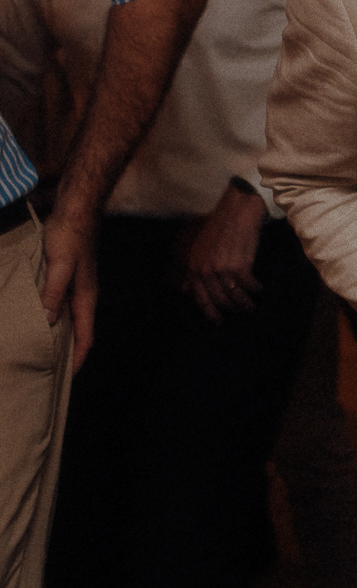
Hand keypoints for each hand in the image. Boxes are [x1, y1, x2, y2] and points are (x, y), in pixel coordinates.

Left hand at [39, 207, 97, 370]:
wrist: (75, 210)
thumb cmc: (70, 236)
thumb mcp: (60, 265)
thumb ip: (53, 292)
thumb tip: (47, 321)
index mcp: (86, 297)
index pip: (86, 336)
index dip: (79, 357)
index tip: (67, 376)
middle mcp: (83, 296)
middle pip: (79, 332)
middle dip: (69, 352)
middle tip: (51, 370)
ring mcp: (75, 287)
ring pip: (69, 320)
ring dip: (60, 336)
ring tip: (44, 351)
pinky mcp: (65, 279)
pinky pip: (60, 307)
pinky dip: (52, 319)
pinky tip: (40, 320)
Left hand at [180, 187, 267, 321]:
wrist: (237, 211)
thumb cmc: (220, 228)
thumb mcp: (200, 249)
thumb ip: (194, 270)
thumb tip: (185, 289)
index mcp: (194, 267)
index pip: (200, 298)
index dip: (209, 312)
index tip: (218, 321)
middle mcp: (205, 271)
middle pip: (219, 300)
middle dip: (231, 309)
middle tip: (242, 312)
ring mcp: (222, 269)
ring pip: (234, 297)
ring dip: (245, 304)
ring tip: (253, 306)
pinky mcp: (240, 266)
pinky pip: (249, 286)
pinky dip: (256, 290)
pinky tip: (260, 289)